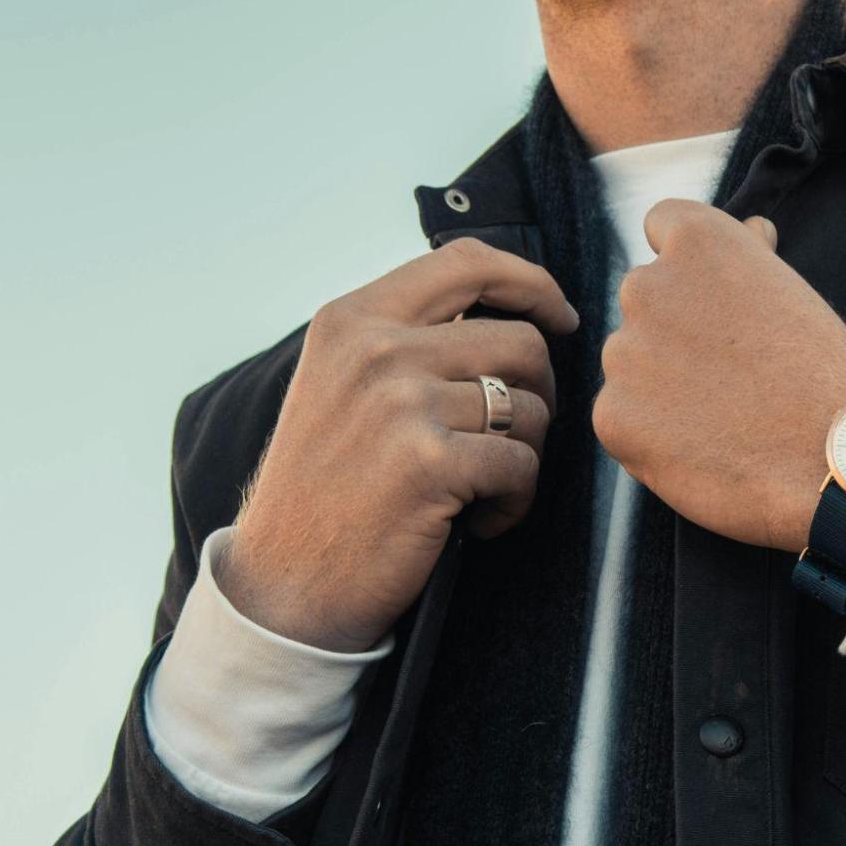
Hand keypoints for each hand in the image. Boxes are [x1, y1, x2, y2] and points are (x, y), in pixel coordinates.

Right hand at [225, 238, 579, 650]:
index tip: (559, 317)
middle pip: (521, 341)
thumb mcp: (344, 385)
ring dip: (524, 456)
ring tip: (482, 488)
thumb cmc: (330, 489)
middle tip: (511, 439)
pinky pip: (523, 465)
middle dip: (539, 393)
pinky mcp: (429, 463)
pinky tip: (479, 522)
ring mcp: (401, 403)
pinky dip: (515, 503)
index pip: (466, 262)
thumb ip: (407, 339)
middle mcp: (375, 349)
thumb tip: (509, 312)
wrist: (286, 583)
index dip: (531, 283)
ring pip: (530, 408)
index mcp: (352, 318)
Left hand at [594, 199, 845, 553]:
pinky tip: (706, 452)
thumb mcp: (794, 295)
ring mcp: (623, 352)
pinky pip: (622, 421)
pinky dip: (653, 439)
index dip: (692, 270)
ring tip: (727, 421)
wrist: (837, 461)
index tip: (720, 307)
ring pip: (631, 365)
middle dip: (676, 334)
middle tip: (734, 378)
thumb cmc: (826, 378)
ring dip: (663, 388)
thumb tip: (753, 229)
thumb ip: (751, 260)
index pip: (663, 226)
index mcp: (697, 239)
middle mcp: (647, 284)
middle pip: (644, 302)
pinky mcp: (612, 416)